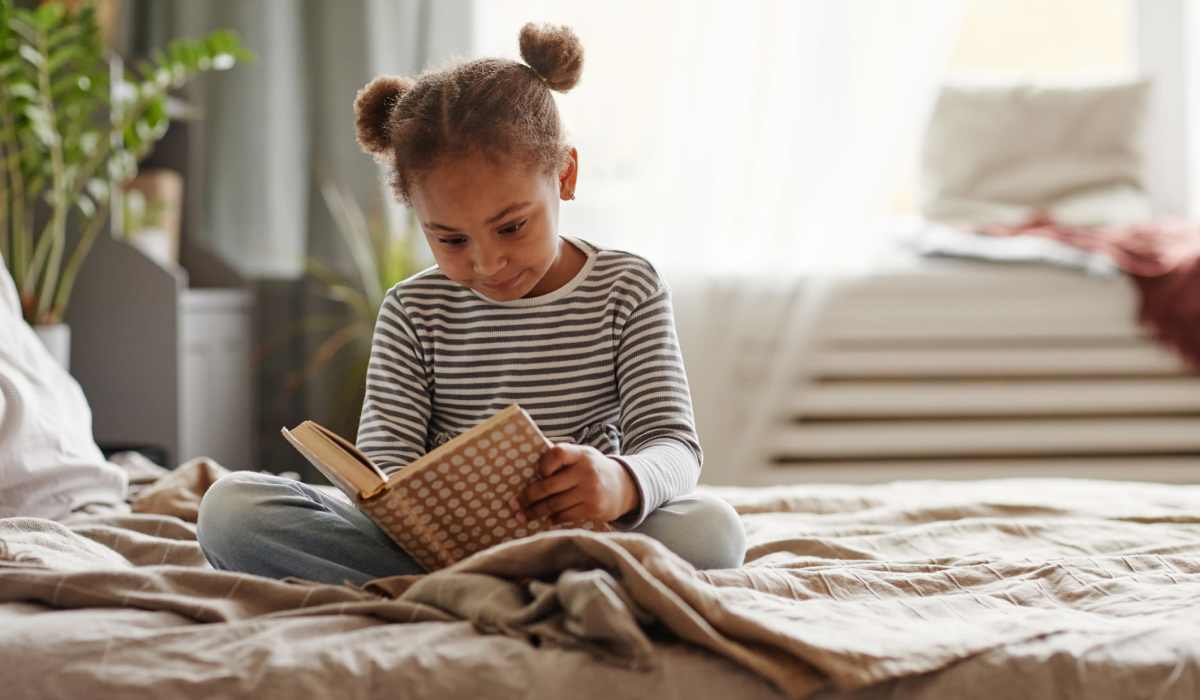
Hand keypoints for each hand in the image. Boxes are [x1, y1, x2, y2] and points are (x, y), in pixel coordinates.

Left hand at [513, 443, 639, 523]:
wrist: (624, 486)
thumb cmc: (593, 469)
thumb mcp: (582, 456)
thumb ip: (562, 458)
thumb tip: (527, 467)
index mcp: (581, 454)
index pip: (557, 454)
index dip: (543, 465)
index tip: (537, 474)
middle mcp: (586, 472)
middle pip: (548, 486)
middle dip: (528, 497)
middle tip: (515, 503)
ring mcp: (590, 492)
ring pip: (554, 505)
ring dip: (536, 511)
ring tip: (523, 515)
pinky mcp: (593, 509)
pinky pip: (565, 516)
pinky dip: (553, 519)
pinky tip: (546, 519)